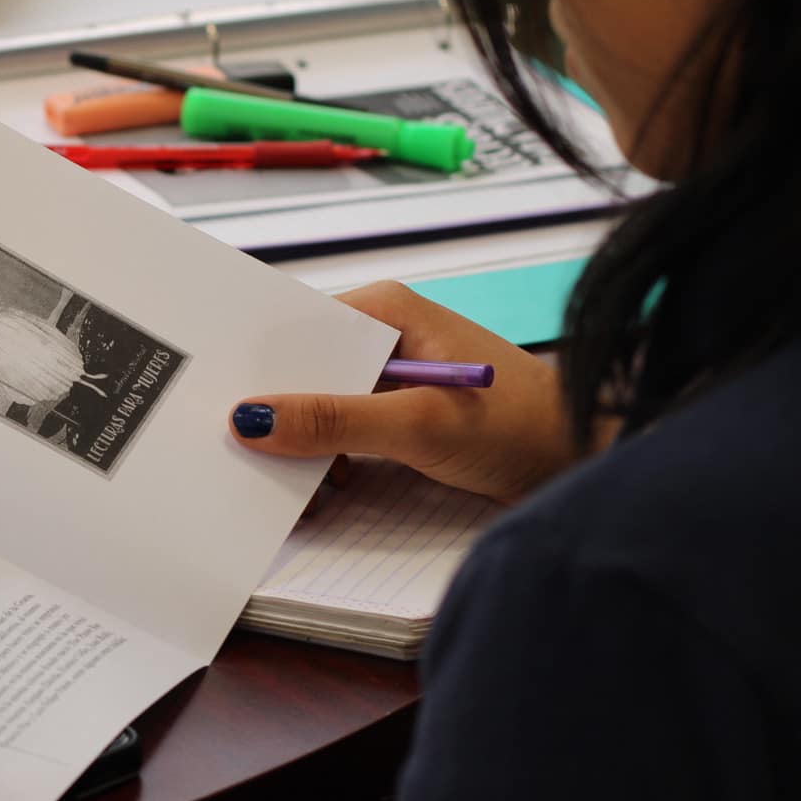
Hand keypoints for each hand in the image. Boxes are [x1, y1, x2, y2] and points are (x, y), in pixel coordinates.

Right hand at [230, 282, 603, 504]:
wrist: (583, 463)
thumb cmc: (518, 427)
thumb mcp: (416, 424)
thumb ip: (334, 421)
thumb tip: (251, 419)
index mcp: (384, 310)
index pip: (296, 330)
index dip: (257, 368)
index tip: (217, 406)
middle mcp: (385, 334)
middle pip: (304, 371)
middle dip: (276, 415)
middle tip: (237, 454)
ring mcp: (394, 375)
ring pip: (322, 405)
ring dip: (303, 446)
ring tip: (281, 486)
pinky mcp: (403, 414)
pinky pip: (345, 431)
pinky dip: (329, 461)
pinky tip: (318, 491)